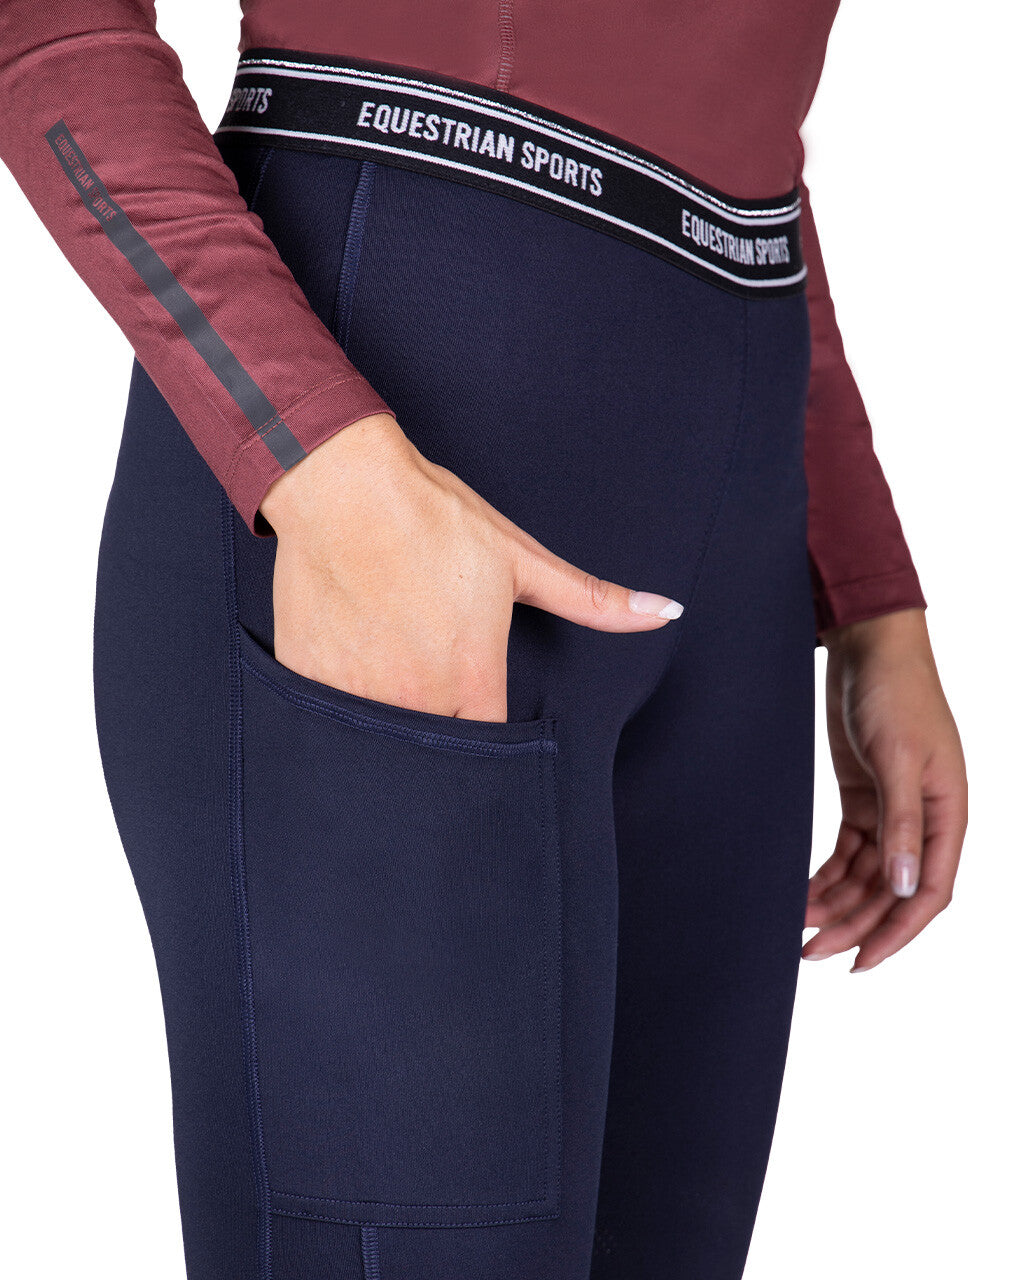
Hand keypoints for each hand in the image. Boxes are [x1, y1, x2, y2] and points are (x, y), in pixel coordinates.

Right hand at [257, 412, 683, 721]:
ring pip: (383, 744)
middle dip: (443, 731)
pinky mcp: (310, 684)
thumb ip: (593, 601)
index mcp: (473, 683)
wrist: (340, 484)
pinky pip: (332, 719)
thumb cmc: (433, 517)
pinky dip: (345, 702)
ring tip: (394, 663)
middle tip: (433, 677)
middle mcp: (416, 703)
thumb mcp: (520, 559)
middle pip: (438, 754)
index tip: (486, 713)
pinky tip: (352, 657)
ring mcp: (357, 699)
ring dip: (394, 718)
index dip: (496, 742)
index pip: (495, 753)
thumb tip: (666, 611)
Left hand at [803, 608, 967, 972]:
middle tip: (810, 952)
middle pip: (891, 891)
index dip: (897, 932)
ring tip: (798, 928)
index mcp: (948, 813)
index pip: (928, 891)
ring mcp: (892, 811)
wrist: (869, 645)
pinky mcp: (863, 799)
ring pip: (867, 877)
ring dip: (837, 903)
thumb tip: (904, 887)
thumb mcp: (896, 757)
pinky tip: (803, 893)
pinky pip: (850, 853)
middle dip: (854, 924)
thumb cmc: (894, 692)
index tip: (860, 962)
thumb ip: (901, 824)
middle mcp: (924, 820)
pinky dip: (828, 875)